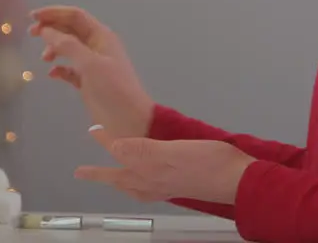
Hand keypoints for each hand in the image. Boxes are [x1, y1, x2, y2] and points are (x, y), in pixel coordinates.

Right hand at [30, 6, 155, 138]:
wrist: (130, 120)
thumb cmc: (113, 88)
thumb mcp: (89, 64)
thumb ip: (67, 45)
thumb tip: (46, 30)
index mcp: (101, 36)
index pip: (74, 16)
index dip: (54, 13)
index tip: (33, 17)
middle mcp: (96, 46)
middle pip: (69, 29)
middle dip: (50, 28)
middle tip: (31, 34)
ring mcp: (92, 64)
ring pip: (68, 48)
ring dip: (53, 48)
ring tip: (44, 59)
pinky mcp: (87, 82)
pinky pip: (69, 69)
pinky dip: (59, 69)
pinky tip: (52, 75)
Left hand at [75, 125, 253, 204]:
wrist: (237, 180)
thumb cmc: (208, 162)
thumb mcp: (173, 151)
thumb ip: (142, 151)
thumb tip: (115, 146)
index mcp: (149, 170)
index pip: (120, 152)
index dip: (106, 140)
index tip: (93, 128)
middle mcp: (152, 182)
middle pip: (119, 177)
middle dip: (100, 172)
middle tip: (80, 172)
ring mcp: (165, 189)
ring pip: (132, 185)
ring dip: (117, 179)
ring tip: (108, 177)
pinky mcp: (177, 189)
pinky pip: (147, 189)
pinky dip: (136, 185)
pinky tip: (142, 182)